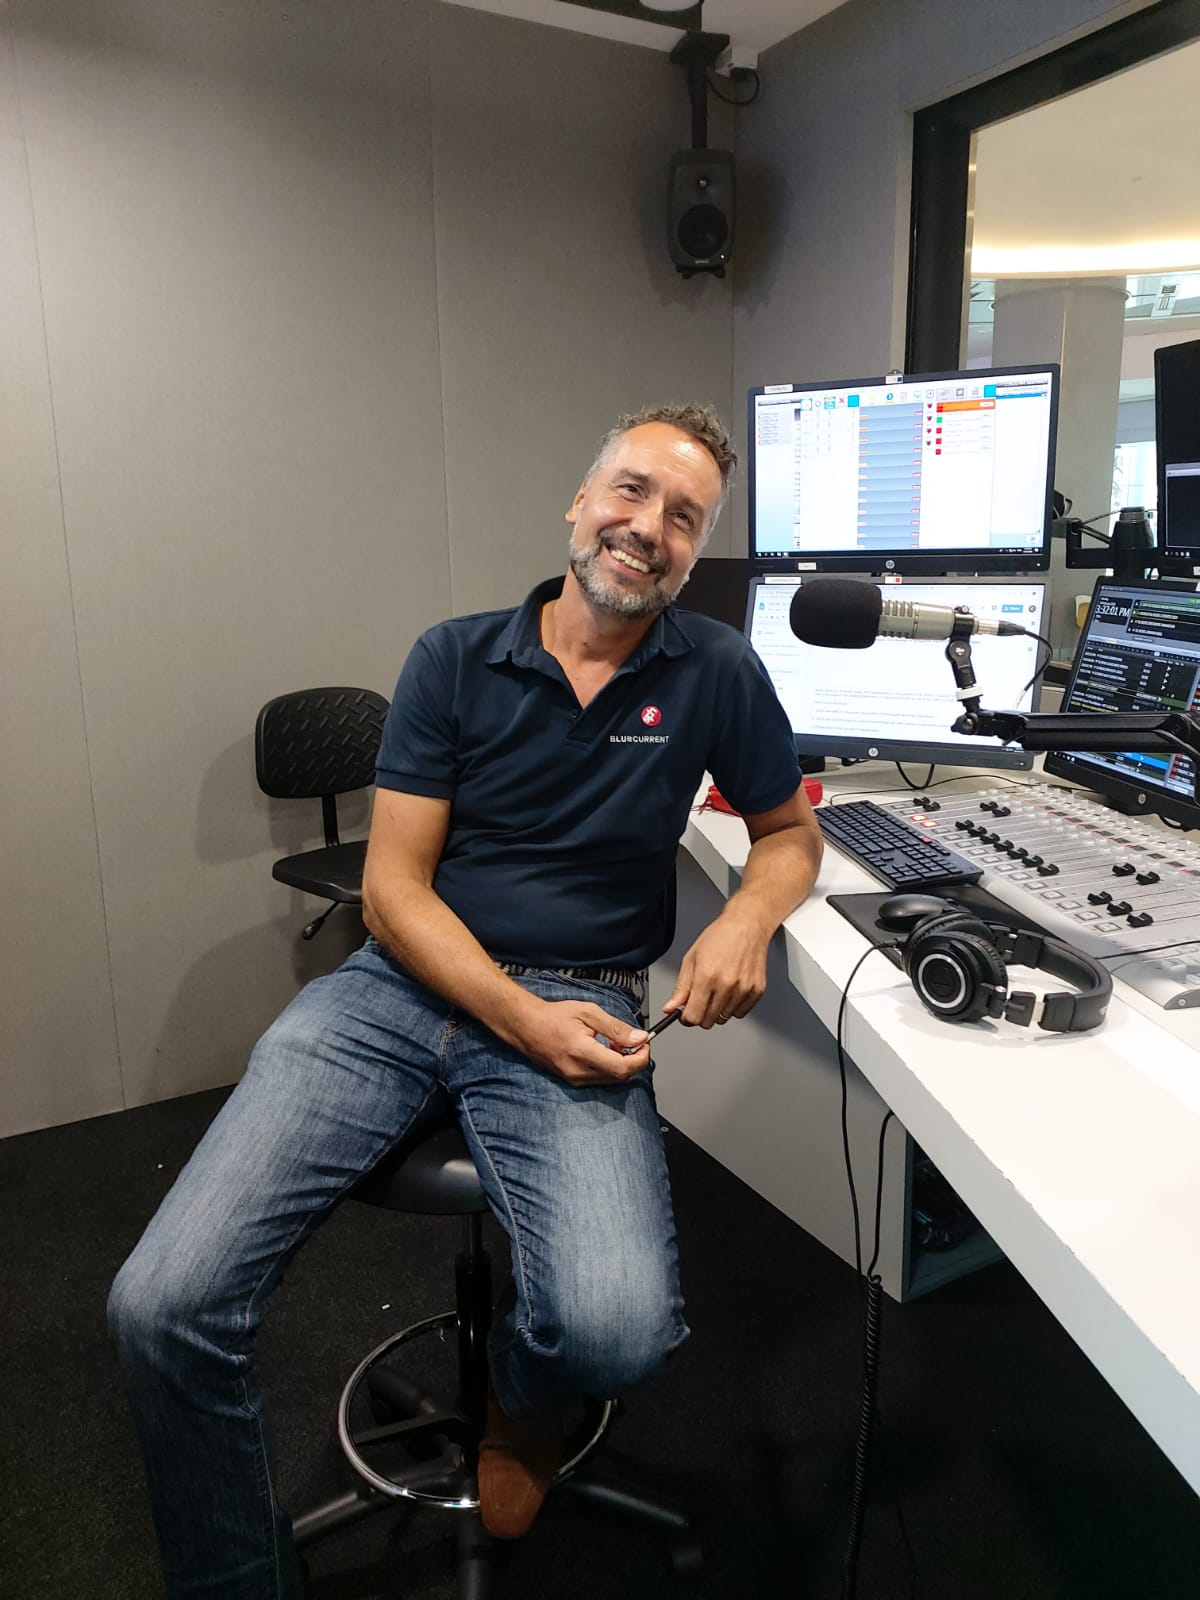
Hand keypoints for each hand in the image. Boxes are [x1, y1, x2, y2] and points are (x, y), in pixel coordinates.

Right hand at [515, 999, 650, 1085]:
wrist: (527, 1026)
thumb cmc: (554, 1017)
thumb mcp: (588, 1012)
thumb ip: (616, 1027)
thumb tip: (639, 1038)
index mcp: (582, 1052)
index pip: (622, 1067)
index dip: (640, 1058)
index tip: (645, 1045)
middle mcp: (578, 1071)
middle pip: (620, 1076)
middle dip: (632, 1059)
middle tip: (630, 1040)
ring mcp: (574, 1079)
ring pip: (611, 1079)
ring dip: (620, 1063)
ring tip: (614, 1042)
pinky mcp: (572, 1081)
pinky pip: (600, 1078)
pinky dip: (609, 1066)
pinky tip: (603, 1050)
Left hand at [666, 913, 768, 1028]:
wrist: (747, 925)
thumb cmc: (720, 937)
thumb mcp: (691, 958)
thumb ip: (681, 987)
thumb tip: (670, 1007)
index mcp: (707, 976)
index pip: (693, 1017)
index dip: (686, 1018)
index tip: (686, 1014)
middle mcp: (726, 985)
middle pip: (708, 1021)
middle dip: (701, 1013)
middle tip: (701, 998)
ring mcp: (743, 989)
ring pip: (724, 1018)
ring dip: (717, 1010)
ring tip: (718, 989)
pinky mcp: (757, 991)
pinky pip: (740, 1013)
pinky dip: (733, 1006)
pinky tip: (730, 990)